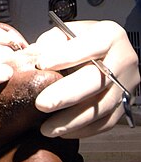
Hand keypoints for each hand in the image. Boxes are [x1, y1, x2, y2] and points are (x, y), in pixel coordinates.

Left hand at [32, 20, 139, 137]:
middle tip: (42, 103)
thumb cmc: (82, 41)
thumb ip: (51, 41)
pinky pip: (106, 122)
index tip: (41, 64)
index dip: (64, 56)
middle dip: (66, 94)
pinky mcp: (124, 104)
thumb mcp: (67, 31)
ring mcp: (126, 84)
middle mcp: (122, 59)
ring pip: (102, 107)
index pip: (88, 46)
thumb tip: (34, 56)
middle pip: (96, 80)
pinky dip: (83, 129)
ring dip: (72, 120)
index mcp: (110, 35)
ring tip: (48, 127)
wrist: (104, 53)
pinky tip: (63, 131)